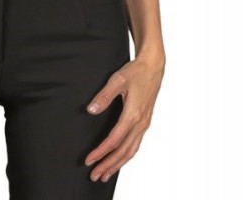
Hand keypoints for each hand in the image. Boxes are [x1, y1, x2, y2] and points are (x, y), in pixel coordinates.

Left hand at [83, 52, 165, 182]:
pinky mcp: (145, 122)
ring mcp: (144, 124)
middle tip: (95, 175)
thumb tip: (91, 110)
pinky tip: (119, 159)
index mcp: (133, 114)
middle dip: (108, 165)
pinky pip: (136, 145)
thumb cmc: (136, 71)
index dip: (101, 152)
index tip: (89, 160)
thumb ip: (104, 96)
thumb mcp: (117, 80)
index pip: (114, 140)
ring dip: (117, 164)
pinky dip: (126, 156)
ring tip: (105, 174)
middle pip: (123, 151)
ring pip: (131, 151)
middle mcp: (140, 123)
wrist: (153, 66)